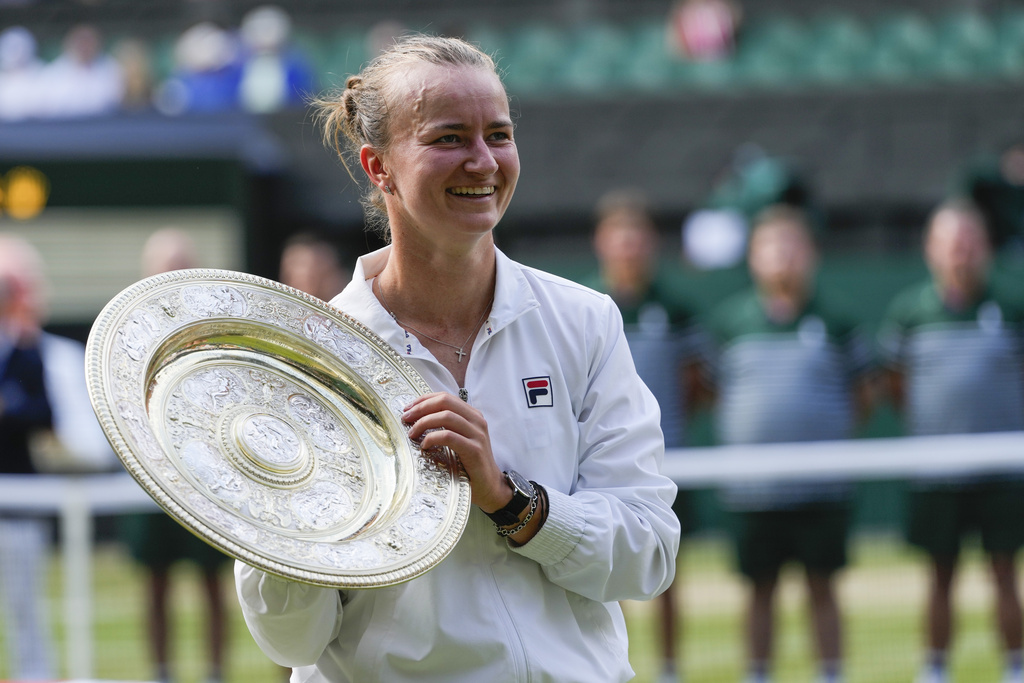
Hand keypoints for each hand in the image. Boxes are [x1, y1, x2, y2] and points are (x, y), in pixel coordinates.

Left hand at [402, 391, 510, 512]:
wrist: (489, 486)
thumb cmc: (469, 464)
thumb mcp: (460, 439)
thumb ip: (447, 427)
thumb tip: (417, 417)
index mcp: (472, 415)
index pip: (445, 397)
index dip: (424, 399)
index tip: (408, 408)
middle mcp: (477, 421)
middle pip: (445, 402)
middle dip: (421, 408)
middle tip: (406, 418)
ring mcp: (477, 434)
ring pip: (446, 417)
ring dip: (423, 423)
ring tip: (412, 433)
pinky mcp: (474, 450)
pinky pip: (449, 437)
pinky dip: (432, 438)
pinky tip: (424, 446)